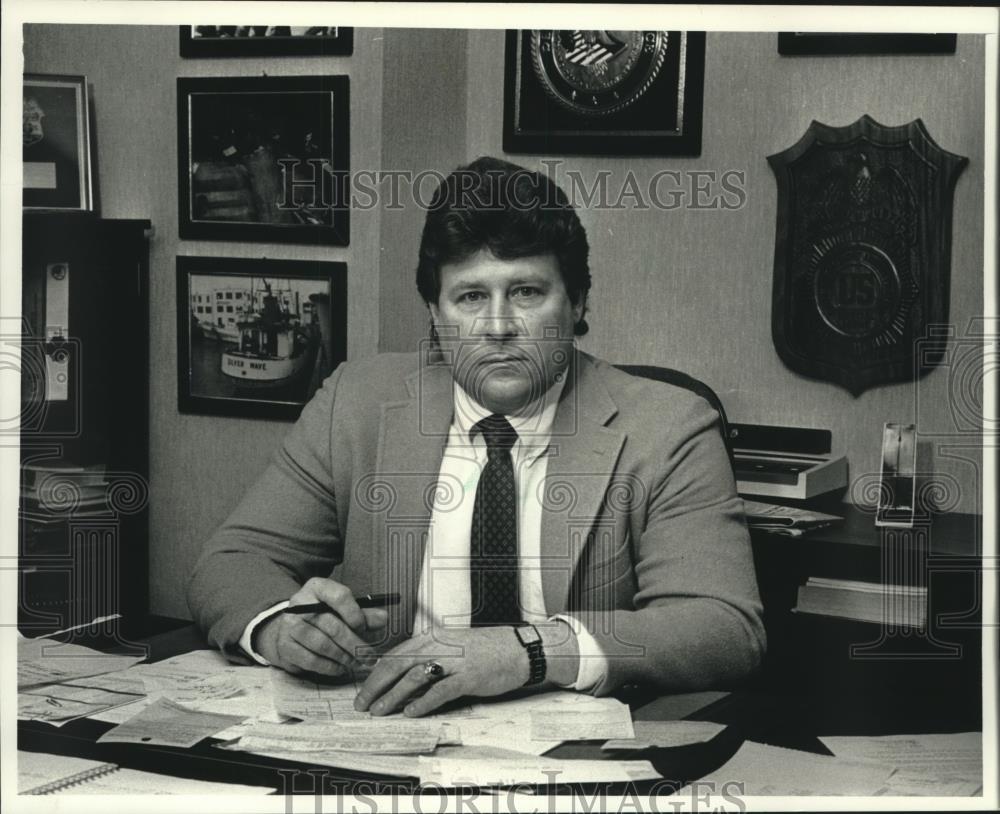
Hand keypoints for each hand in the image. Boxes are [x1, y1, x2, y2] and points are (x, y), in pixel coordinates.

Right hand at [254, 577, 388, 678]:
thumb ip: (364, 613)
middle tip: (370, 656)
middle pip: (333, 626)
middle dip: (355, 644)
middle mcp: (300, 604)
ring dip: (345, 657)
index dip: (355, 614)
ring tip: (357, 662)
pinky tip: (341, 667)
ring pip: (323, 645)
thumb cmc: (322, 615)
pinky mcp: (286, 646)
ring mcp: (290, 626)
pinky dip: (330, 667)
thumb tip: (383, 618)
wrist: (289, 628)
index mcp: (317, 587)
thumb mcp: (341, 608)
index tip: (364, 628)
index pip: (339, 596)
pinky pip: (312, 660)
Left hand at [353, 627, 527, 717]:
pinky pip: (441, 690)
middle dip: (376, 685)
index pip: (396, 654)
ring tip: (380, 710)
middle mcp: (440, 645)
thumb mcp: (453, 647)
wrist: (520, 648)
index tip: (364, 690)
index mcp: (433, 637)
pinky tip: (412, 712)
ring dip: (393, 695)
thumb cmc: (486, 649)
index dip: (376, 673)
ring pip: (414, 676)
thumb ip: (429, 657)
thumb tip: (402, 678)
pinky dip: (424, 702)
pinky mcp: (469, 676)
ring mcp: (455, 660)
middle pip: (398, 664)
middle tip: (363, 703)